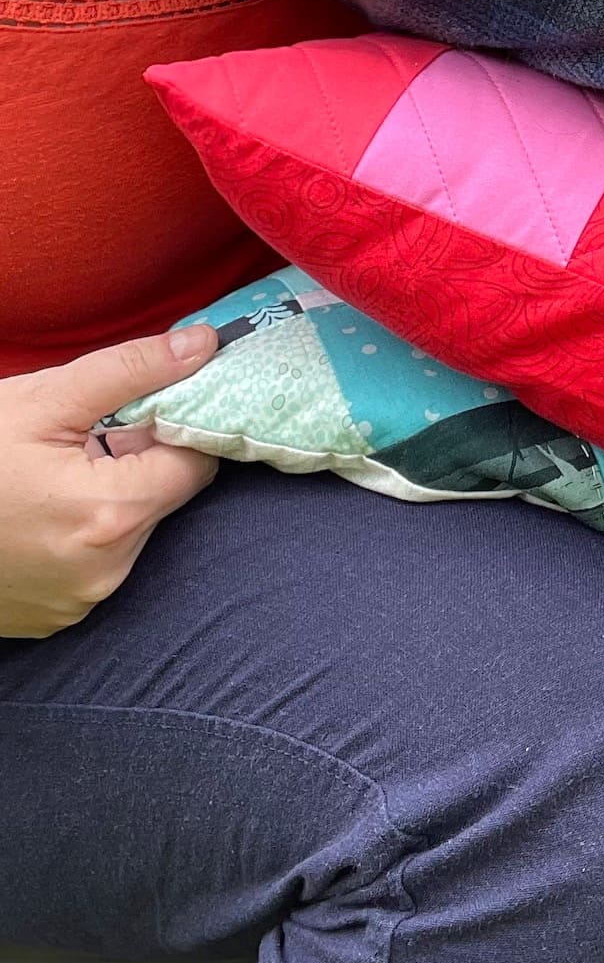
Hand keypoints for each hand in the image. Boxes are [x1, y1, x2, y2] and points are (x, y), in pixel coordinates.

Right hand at [0, 324, 219, 638]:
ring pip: (133, 532)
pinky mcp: (57, 618)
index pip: (197, 464)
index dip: (179, 428)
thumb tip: (203, 344)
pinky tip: (40, 513)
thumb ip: (133, 369)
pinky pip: (98, 565)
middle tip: (86, 438)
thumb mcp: (45, 399)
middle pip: (164, 499)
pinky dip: (84, 535)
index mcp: (110, 515)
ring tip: (53, 476)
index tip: (148, 408)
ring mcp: (79, 602)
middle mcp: (105, 572)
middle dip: (138, 461)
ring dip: (111, 498)